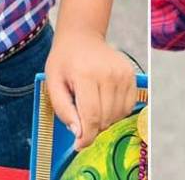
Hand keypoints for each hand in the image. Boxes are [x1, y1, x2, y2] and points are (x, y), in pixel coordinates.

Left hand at [44, 28, 136, 148]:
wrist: (82, 37)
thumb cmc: (65, 61)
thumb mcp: (53, 83)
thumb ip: (63, 109)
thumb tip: (78, 133)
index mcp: (86, 75)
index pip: (91, 116)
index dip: (85, 137)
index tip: (78, 145)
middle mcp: (108, 74)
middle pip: (105, 119)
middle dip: (91, 126)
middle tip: (80, 116)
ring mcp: (123, 74)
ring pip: (117, 116)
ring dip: (104, 119)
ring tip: (91, 104)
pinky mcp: (131, 75)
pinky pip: (127, 107)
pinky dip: (115, 111)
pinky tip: (103, 100)